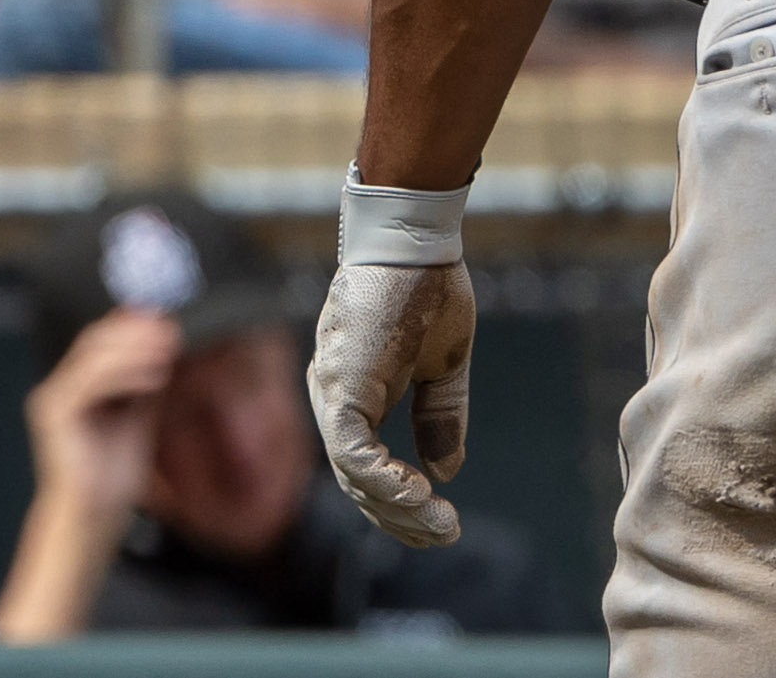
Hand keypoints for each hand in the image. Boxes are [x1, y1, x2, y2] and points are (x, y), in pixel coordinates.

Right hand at [25, 308, 178, 521]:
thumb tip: (170, 342)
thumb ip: (148, 375)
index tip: (168, 314)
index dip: (134, 320)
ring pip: (93, 353)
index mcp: (78, 382)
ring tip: (169, 349)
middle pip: (96, 337)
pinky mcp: (53, 413)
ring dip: (135, 347)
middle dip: (137, 329)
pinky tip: (154, 377)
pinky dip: (125, 373)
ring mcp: (52, 398)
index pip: (103, 335)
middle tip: (172, 329)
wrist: (92, 512)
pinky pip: (90, 380)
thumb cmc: (112, 468)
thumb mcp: (140, 410)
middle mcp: (60, 385)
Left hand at [309, 262, 475, 545]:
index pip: (364, 465)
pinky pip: (353, 452)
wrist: (415, 241)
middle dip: (400, 516)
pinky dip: (383, 478)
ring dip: (396, 506)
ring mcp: (331, 394)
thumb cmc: (428, 288)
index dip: (399, 498)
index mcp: (351, 392)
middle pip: (355, 480)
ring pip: (352, 475)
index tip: (439, 517)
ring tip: (438, 522)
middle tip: (443, 534)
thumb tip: (444, 469)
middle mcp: (331, 397)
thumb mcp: (443, 362)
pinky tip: (419, 491)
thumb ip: (439, 413)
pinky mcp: (341, 389)